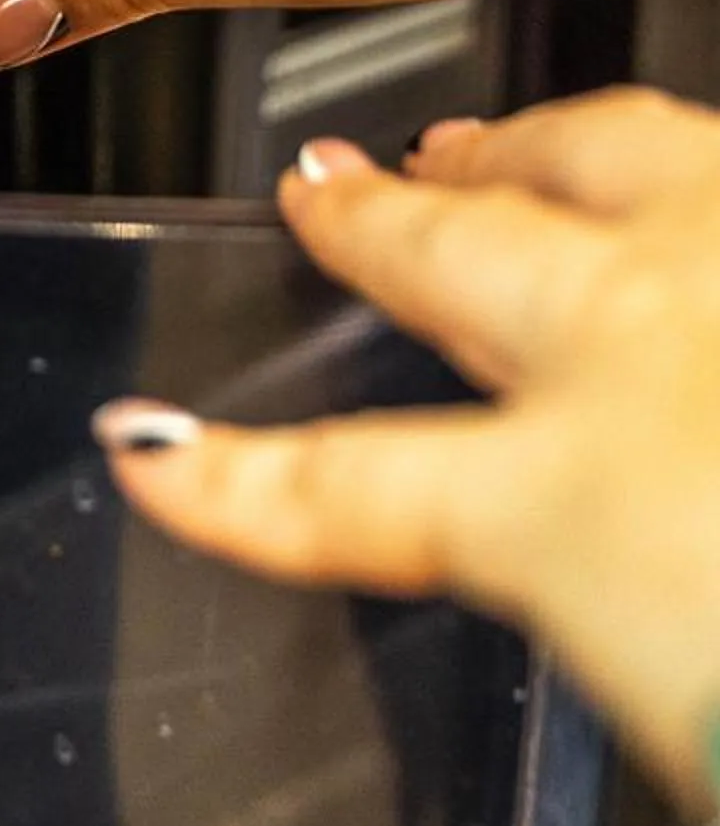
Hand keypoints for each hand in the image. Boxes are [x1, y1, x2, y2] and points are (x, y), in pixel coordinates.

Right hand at [94, 92, 719, 817]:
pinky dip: (687, 170)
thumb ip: (605, 627)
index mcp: (571, 491)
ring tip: (483, 140)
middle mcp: (642, 340)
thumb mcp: (667, 686)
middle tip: (322, 192)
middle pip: (451, 257)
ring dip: (522, 150)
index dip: (227, 475)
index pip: (346, 488)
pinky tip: (688, 174)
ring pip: (600, 159)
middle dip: (370, 221)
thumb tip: (614, 634)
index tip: (158, 451)